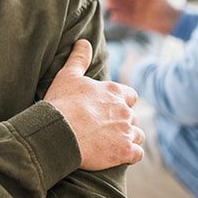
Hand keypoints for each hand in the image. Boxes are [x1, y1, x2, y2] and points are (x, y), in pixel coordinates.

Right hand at [44, 39, 143, 170]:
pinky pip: (137, 154)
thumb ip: (79, 58)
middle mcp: (125, 110)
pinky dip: (131, 154)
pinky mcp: (125, 151)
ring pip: (138, 134)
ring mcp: (127, 131)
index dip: (123, 102)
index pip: (131, 96)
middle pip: (133, 117)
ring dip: (129, 138)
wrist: (60, 132)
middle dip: (124, 122)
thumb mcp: (68, 76)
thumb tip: (83, 42)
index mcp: (114, 92)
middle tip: (107, 129)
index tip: (111, 109)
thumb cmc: (62, 103)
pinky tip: (120, 155)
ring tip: (113, 143)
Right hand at [105, 0, 180, 34]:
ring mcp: (141, 12)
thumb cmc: (170, 7)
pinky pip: (128, 19)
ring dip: (117, 6)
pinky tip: (113, 17)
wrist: (178, 23)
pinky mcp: (141, 22)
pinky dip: (121, 18)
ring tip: (108, 5)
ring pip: (125, 8)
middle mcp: (142, 1)